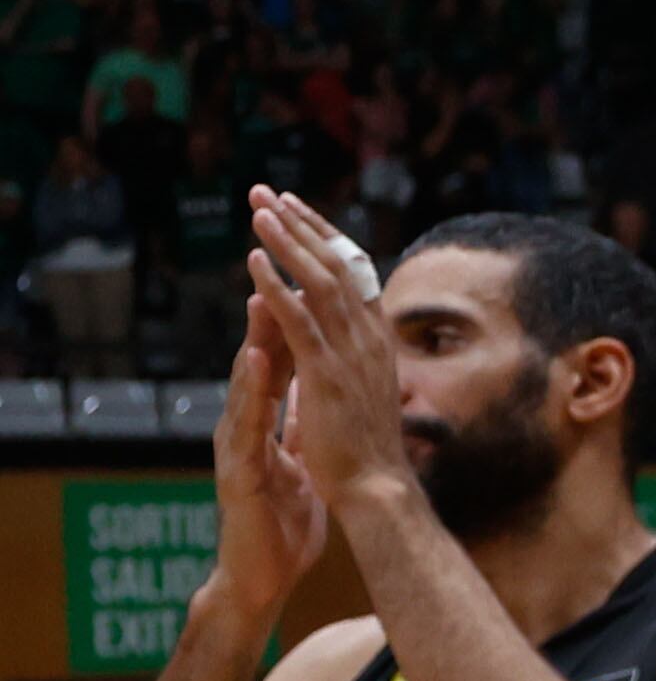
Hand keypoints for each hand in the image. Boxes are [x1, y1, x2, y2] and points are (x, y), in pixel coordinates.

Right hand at [201, 273, 328, 617]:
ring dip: (253, 342)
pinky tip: (258, 365)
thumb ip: (297, 421)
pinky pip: (245, 424)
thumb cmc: (282, 519)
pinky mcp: (238, 471)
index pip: (280, 362)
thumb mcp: (297, 457)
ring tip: (262, 299)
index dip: (292, 321)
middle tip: (275, 267)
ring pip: (244, 385)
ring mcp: (238, 446)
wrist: (263, 573)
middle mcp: (247, 425)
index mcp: (265, 422)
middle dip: (266, 314)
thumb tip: (313, 388)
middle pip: (258, 361)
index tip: (309, 279)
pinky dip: (251, 392)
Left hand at [248, 191, 413, 512]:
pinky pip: (300, 320)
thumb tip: (329, 341)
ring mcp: (350, 354)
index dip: (323, 236)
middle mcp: (369, 337)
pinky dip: (278, 286)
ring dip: (288, 243)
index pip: (353, 272)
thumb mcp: (360, 392)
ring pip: (320, 282)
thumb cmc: (365, 451)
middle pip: (337, 264)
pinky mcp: (326, 374)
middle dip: (301, 224)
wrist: (376, 489)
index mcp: (376, 340)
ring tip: (259, 211)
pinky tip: (254, 262)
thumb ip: (347, 360)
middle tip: (268, 192)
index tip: (296, 209)